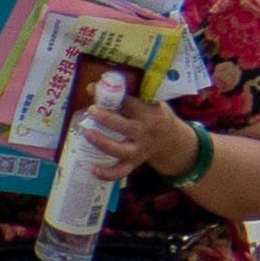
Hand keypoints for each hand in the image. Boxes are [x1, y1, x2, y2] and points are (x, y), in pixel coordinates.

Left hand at [77, 92, 197, 182]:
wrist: (172, 141)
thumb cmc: (155, 116)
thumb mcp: (150, 103)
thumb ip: (127, 96)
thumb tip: (94, 87)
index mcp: (150, 115)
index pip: (129, 104)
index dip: (111, 95)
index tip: (92, 88)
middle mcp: (145, 133)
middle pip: (125, 127)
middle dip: (107, 118)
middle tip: (91, 110)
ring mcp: (140, 150)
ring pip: (120, 150)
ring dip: (103, 143)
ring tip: (87, 132)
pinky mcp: (134, 163)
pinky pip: (121, 171)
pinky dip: (107, 174)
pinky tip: (92, 169)